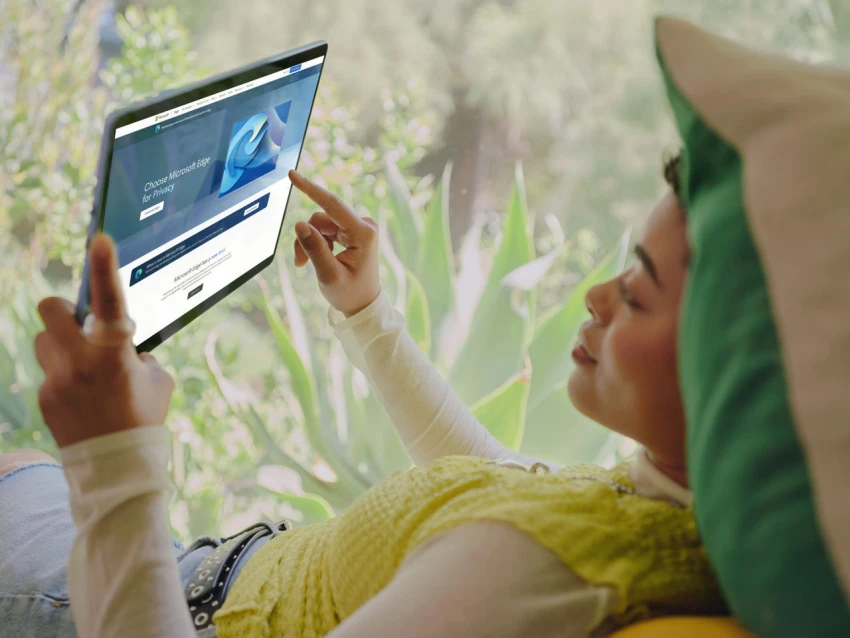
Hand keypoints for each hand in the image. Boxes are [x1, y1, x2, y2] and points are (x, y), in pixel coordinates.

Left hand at [34, 234, 173, 447]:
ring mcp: (56, 380)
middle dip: (64, 309)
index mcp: (114, 353)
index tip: (100, 239)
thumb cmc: (144, 419)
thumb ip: (138, 356)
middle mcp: (80, 362)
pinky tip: (81, 399)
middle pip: (51, 308)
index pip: (109, 301)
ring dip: (61, 345)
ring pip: (44, 340)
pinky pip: (48, 373)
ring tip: (84, 369)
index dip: (104, 267)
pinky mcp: (43, 397)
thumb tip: (124, 346)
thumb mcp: (157, 381)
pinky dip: (63, 378)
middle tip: (80, 324)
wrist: (116, 466)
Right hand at [289, 170, 380, 316]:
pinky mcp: (352, 231)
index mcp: (364, 233)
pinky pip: (325, 229)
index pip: (332, 205)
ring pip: (320, 224)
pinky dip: (316, 243)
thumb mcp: (329, 276)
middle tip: (299, 262)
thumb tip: (299, 224)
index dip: (310, 189)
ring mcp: (359, 227)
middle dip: (307, 238)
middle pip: (321, 218)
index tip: (292, 174)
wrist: (363, 305)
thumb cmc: (350, 294)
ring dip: (310, 242)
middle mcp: (364, 225)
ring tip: (305, 264)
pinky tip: (316, 259)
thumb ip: (314, 249)